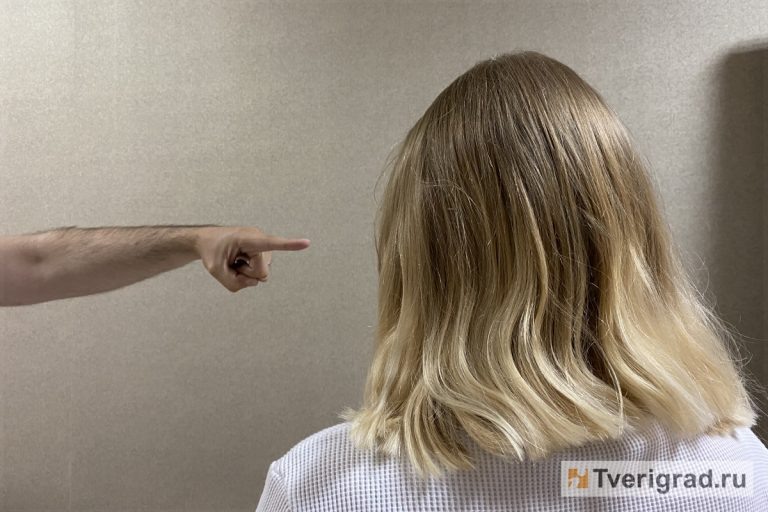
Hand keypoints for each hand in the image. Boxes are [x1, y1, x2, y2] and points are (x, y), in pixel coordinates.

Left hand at [194, 226, 309, 291]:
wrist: (208, 241)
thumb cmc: (211, 251)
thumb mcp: (215, 270)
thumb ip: (233, 283)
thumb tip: (255, 283)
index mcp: (248, 238)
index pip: (272, 243)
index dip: (290, 245)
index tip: (307, 243)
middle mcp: (260, 240)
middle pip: (261, 273)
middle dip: (245, 274)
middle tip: (230, 262)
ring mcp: (263, 249)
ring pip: (261, 275)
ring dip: (245, 272)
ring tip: (234, 260)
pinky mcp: (263, 255)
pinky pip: (259, 274)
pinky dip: (247, 272)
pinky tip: (239, 261)